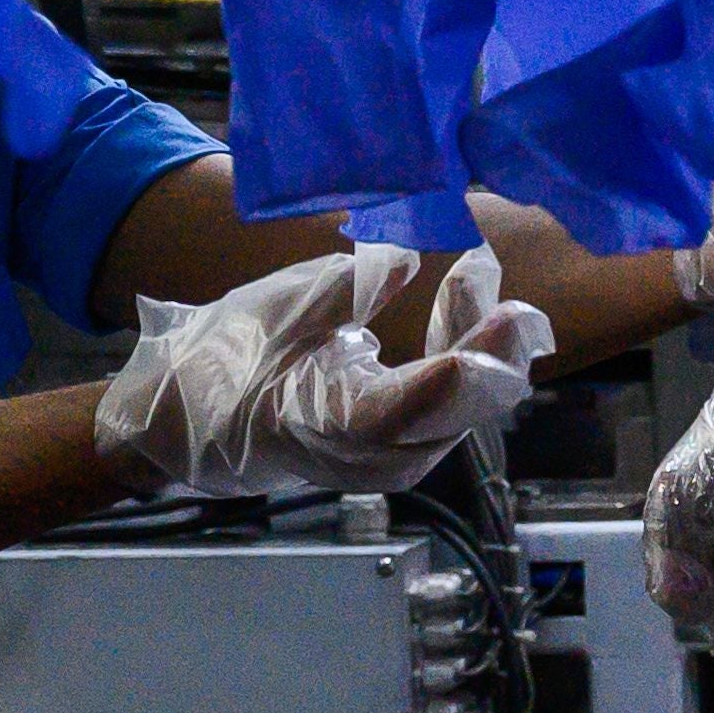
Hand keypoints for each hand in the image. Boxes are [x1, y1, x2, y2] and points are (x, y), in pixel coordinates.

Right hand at [93, 244, 551, 497]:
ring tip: (474, 266)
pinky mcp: (410, 443)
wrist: (204, 421)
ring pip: (470, 401)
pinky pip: (457, 400)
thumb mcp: (281, 313)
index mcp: (341, 424)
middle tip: (486, 262)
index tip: (509, 312)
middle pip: (465, 402)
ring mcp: (401, 456)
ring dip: (479, 333)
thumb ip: (348, 288)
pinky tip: (461, 296)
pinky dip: (466, 349)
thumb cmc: (235, 362)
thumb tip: (405, 256)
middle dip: (490, 334)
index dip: (473, 360)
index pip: (421, 402)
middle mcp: (383, 455)